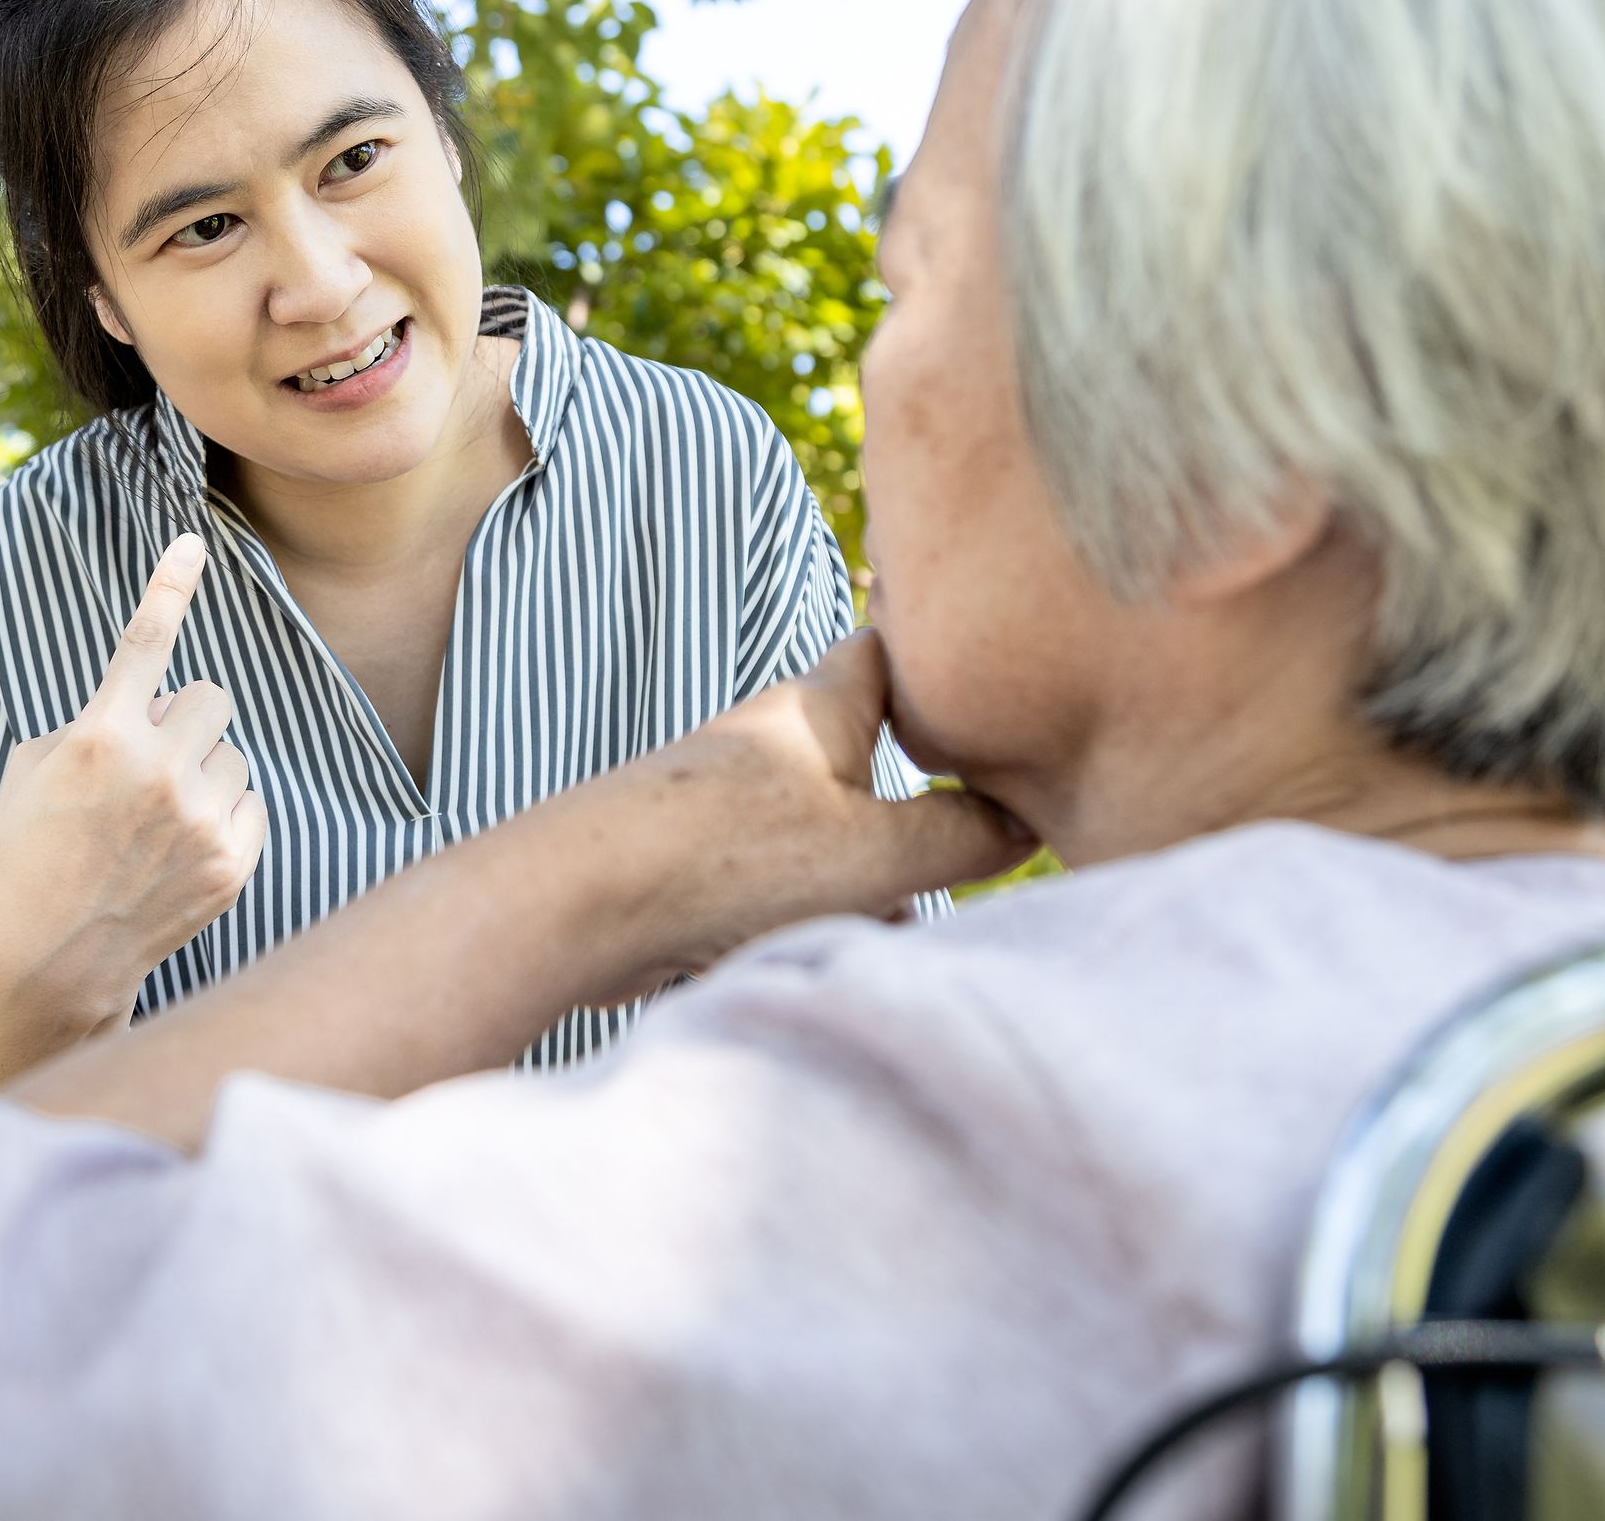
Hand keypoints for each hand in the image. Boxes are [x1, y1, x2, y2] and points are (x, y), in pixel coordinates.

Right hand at [0, 533, 266, 1031]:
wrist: (48, 966)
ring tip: (154, 823)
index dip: (169, 584)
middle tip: (150, 762)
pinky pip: (250, 802)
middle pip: (212, 697)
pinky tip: (178, 852)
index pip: (145, 642)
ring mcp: (199, 820)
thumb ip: (93, 721)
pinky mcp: (232, 864)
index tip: (194, 542)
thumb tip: (155, 705)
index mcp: (98, 738)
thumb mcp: (30, 772)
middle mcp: (156, 771)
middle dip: (185, 720)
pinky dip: (221, 816)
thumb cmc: (27, 857)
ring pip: (233, 753)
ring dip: (203, 772)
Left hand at [588, 631, 1030, 995]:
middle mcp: (775, 742)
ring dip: (865, 886)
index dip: (946, 661)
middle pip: (872, 758)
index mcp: (823, 706)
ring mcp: (731, 802)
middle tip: (960, 857)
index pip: (896, 648)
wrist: (579, 904)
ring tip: (887, 928)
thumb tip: (1026, 821)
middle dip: (918, 818)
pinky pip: (780, 885)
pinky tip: (817, 957)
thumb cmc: (732, 857)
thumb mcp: (880, 853)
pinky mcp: (696, 863)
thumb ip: (964, 836)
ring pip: (831, 836)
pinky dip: (806, 918)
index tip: (1001, 691)